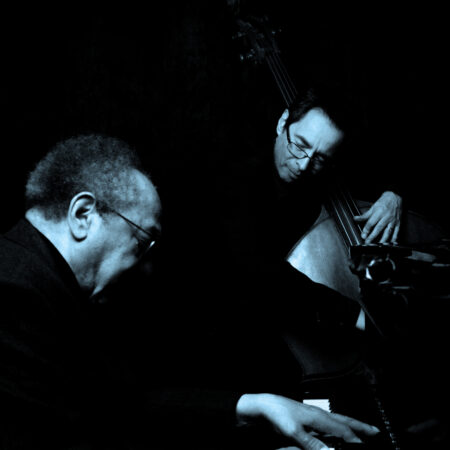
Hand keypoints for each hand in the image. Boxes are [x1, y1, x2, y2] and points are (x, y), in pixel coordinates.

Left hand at [236, 393, 379, 448]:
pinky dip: (337, 427)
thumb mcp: (294, 432)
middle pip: (344, 420)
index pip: (342, 430)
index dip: (354, 440)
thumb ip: (312, 443)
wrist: (265, 405)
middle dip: (360, 426)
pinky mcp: (307, 418)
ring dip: (350, 425)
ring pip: (337, 420)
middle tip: (374, 431)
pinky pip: (328, 422)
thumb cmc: (278, 414)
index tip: (365, 446)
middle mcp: (319, 414)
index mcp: (319, 417)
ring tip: (360, 431)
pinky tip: (336, 432)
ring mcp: (313, 415)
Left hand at [353, 191, 401, 243]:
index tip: (363, 235)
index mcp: (379, 212)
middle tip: (367, 242)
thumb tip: (355, 218)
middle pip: (379, 228)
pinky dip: (394, 237)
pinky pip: (396, 231)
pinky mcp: (398, 222)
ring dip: (383, 239)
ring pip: (388, 231)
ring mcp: (393, 220)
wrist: (395, 197)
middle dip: (373, 236)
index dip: (366, 229)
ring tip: (378, 245)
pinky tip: (391, 242)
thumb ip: (365, 215)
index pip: (371, 222)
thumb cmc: (384, 202)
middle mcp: (386, 217)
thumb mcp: (373, 207)